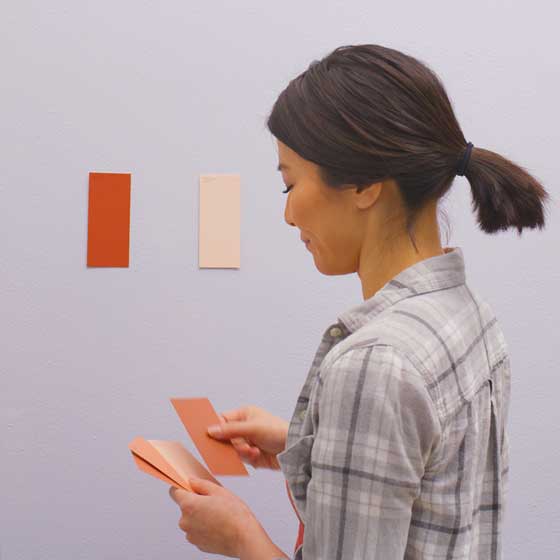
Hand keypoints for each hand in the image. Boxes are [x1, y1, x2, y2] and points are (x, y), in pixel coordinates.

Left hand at [168, 479, 285, 558]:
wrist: (244, 538)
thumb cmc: (234, 514)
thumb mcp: (219, 491)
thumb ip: (201, 484)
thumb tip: (191, 481)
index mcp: (189, 505)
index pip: (174, 492)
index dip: (182, 487)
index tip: (189, 487)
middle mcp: (185, 521)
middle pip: (184, 507)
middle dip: (195, 502)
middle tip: (213, 501)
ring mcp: (190, 535)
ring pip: (191, 520)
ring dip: (200, 516)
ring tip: (218, 514)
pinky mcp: (198, 544)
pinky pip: (197, 531)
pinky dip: (204, 527)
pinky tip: (218, 525)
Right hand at [207, 405, 288, 469]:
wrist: (294, 449)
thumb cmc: (277, 431)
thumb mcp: (252, 428)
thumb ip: (231, 430)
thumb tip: (211, 430)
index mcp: (244, 415)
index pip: (223, 420)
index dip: (214, 426)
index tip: (205, 434)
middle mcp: (244, 428)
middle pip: (225, 437)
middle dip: (231, 443)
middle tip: (234, 446)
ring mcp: (248, 441)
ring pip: (232, 450)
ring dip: (241, 451)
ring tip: (252, 450)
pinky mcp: (252, 455)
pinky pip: (240, 459)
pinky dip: (248, 458)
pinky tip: (257, 454)